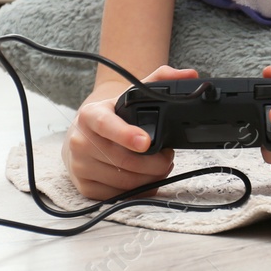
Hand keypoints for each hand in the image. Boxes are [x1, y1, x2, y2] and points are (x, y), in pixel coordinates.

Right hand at [63, 65, 198, 199]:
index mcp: (91, 115)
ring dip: (150, 178)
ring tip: (160, 167)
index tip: (146, 142)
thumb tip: (190, 74)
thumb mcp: (130, 95)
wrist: (82, 136)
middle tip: (168, 157)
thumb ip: (160, 80)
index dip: (126, 134)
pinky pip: (118, 195)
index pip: (107, 125)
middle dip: (154, 163)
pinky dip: (139, 190)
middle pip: (124, 160)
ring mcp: (80, 166)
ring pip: (124, 181)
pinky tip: (146, 179)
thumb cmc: (112, 116)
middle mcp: (80, 141)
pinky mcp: (84, 187)